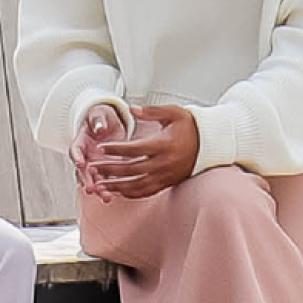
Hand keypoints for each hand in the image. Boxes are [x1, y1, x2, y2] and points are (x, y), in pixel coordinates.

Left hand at [84, 104, 201, 200]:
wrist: (210, 145)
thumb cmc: (191, 127)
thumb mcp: (174, 113)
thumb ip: (152, 111)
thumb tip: (131, 109)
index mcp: (163, 145)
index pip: (133, 149)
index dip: (115, 149)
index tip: (100, 148)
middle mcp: (163, 163)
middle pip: (130, 169)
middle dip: (108, 169)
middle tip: (92, 168)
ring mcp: (165, 175)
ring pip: (136, 185)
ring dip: (116, 186)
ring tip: (98, 185)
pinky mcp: (167, 183)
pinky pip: (146, 192)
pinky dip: (130, 193)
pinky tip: (117, 192)